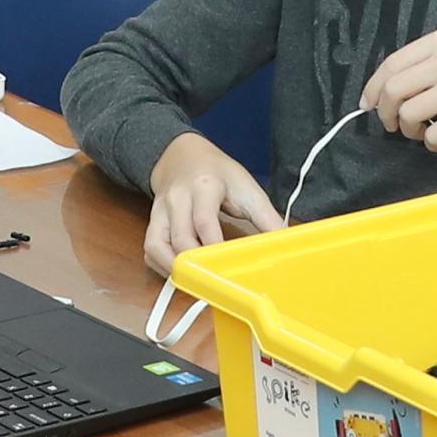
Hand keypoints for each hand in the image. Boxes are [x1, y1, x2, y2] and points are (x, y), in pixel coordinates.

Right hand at [143, 134, 281, 277]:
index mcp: (204, 186)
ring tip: (196, 282)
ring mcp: (161, 211)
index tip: (227, 267)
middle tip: (216, 282)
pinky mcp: (153, 222)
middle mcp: (178, 198)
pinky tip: (180, 273)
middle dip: (195, 263)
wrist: (183, 155)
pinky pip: (150, 249)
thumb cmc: (218, 173)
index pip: (204, 221)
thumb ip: (266, 216)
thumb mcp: (247, 187)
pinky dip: (162, 266)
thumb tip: (286, 242)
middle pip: (180, 238)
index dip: (213, 247)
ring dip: (174, 268)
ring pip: (157, 246)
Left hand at [361, 30, 436, 154]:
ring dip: (410, 131)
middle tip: (396, 126)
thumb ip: (434, 62)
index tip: (367, 105)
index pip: (391, 64)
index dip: (373, 88)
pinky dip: (432, 144)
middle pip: (394, 90)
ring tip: (424, 134)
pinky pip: (435, 135)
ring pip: (409, 114)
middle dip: (386, 113)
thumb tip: (397, 90)